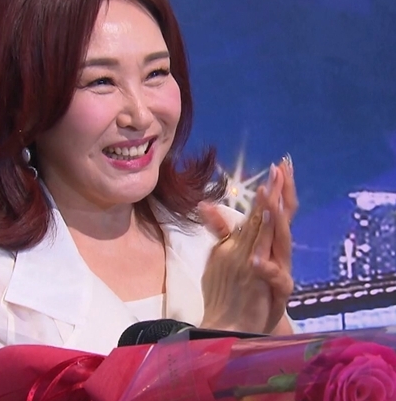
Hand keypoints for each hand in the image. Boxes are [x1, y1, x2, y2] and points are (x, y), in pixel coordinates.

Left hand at [198, 157, 295, 333]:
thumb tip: (204, 204)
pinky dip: (267, 269)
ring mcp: (276, 271)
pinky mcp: (276, 292)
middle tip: (282, 170)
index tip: (278, 164)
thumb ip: (221, 229)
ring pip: (280, 243)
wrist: (239, 323)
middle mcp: (273, 252)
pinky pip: (275, 278)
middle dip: (281, 193)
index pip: (270, 209)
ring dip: (275, 222)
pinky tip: (257, 260)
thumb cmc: (239, 287)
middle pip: (281, 218)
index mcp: (263, 241)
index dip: (275, 187)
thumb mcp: (227, 252)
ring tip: (271, 203)